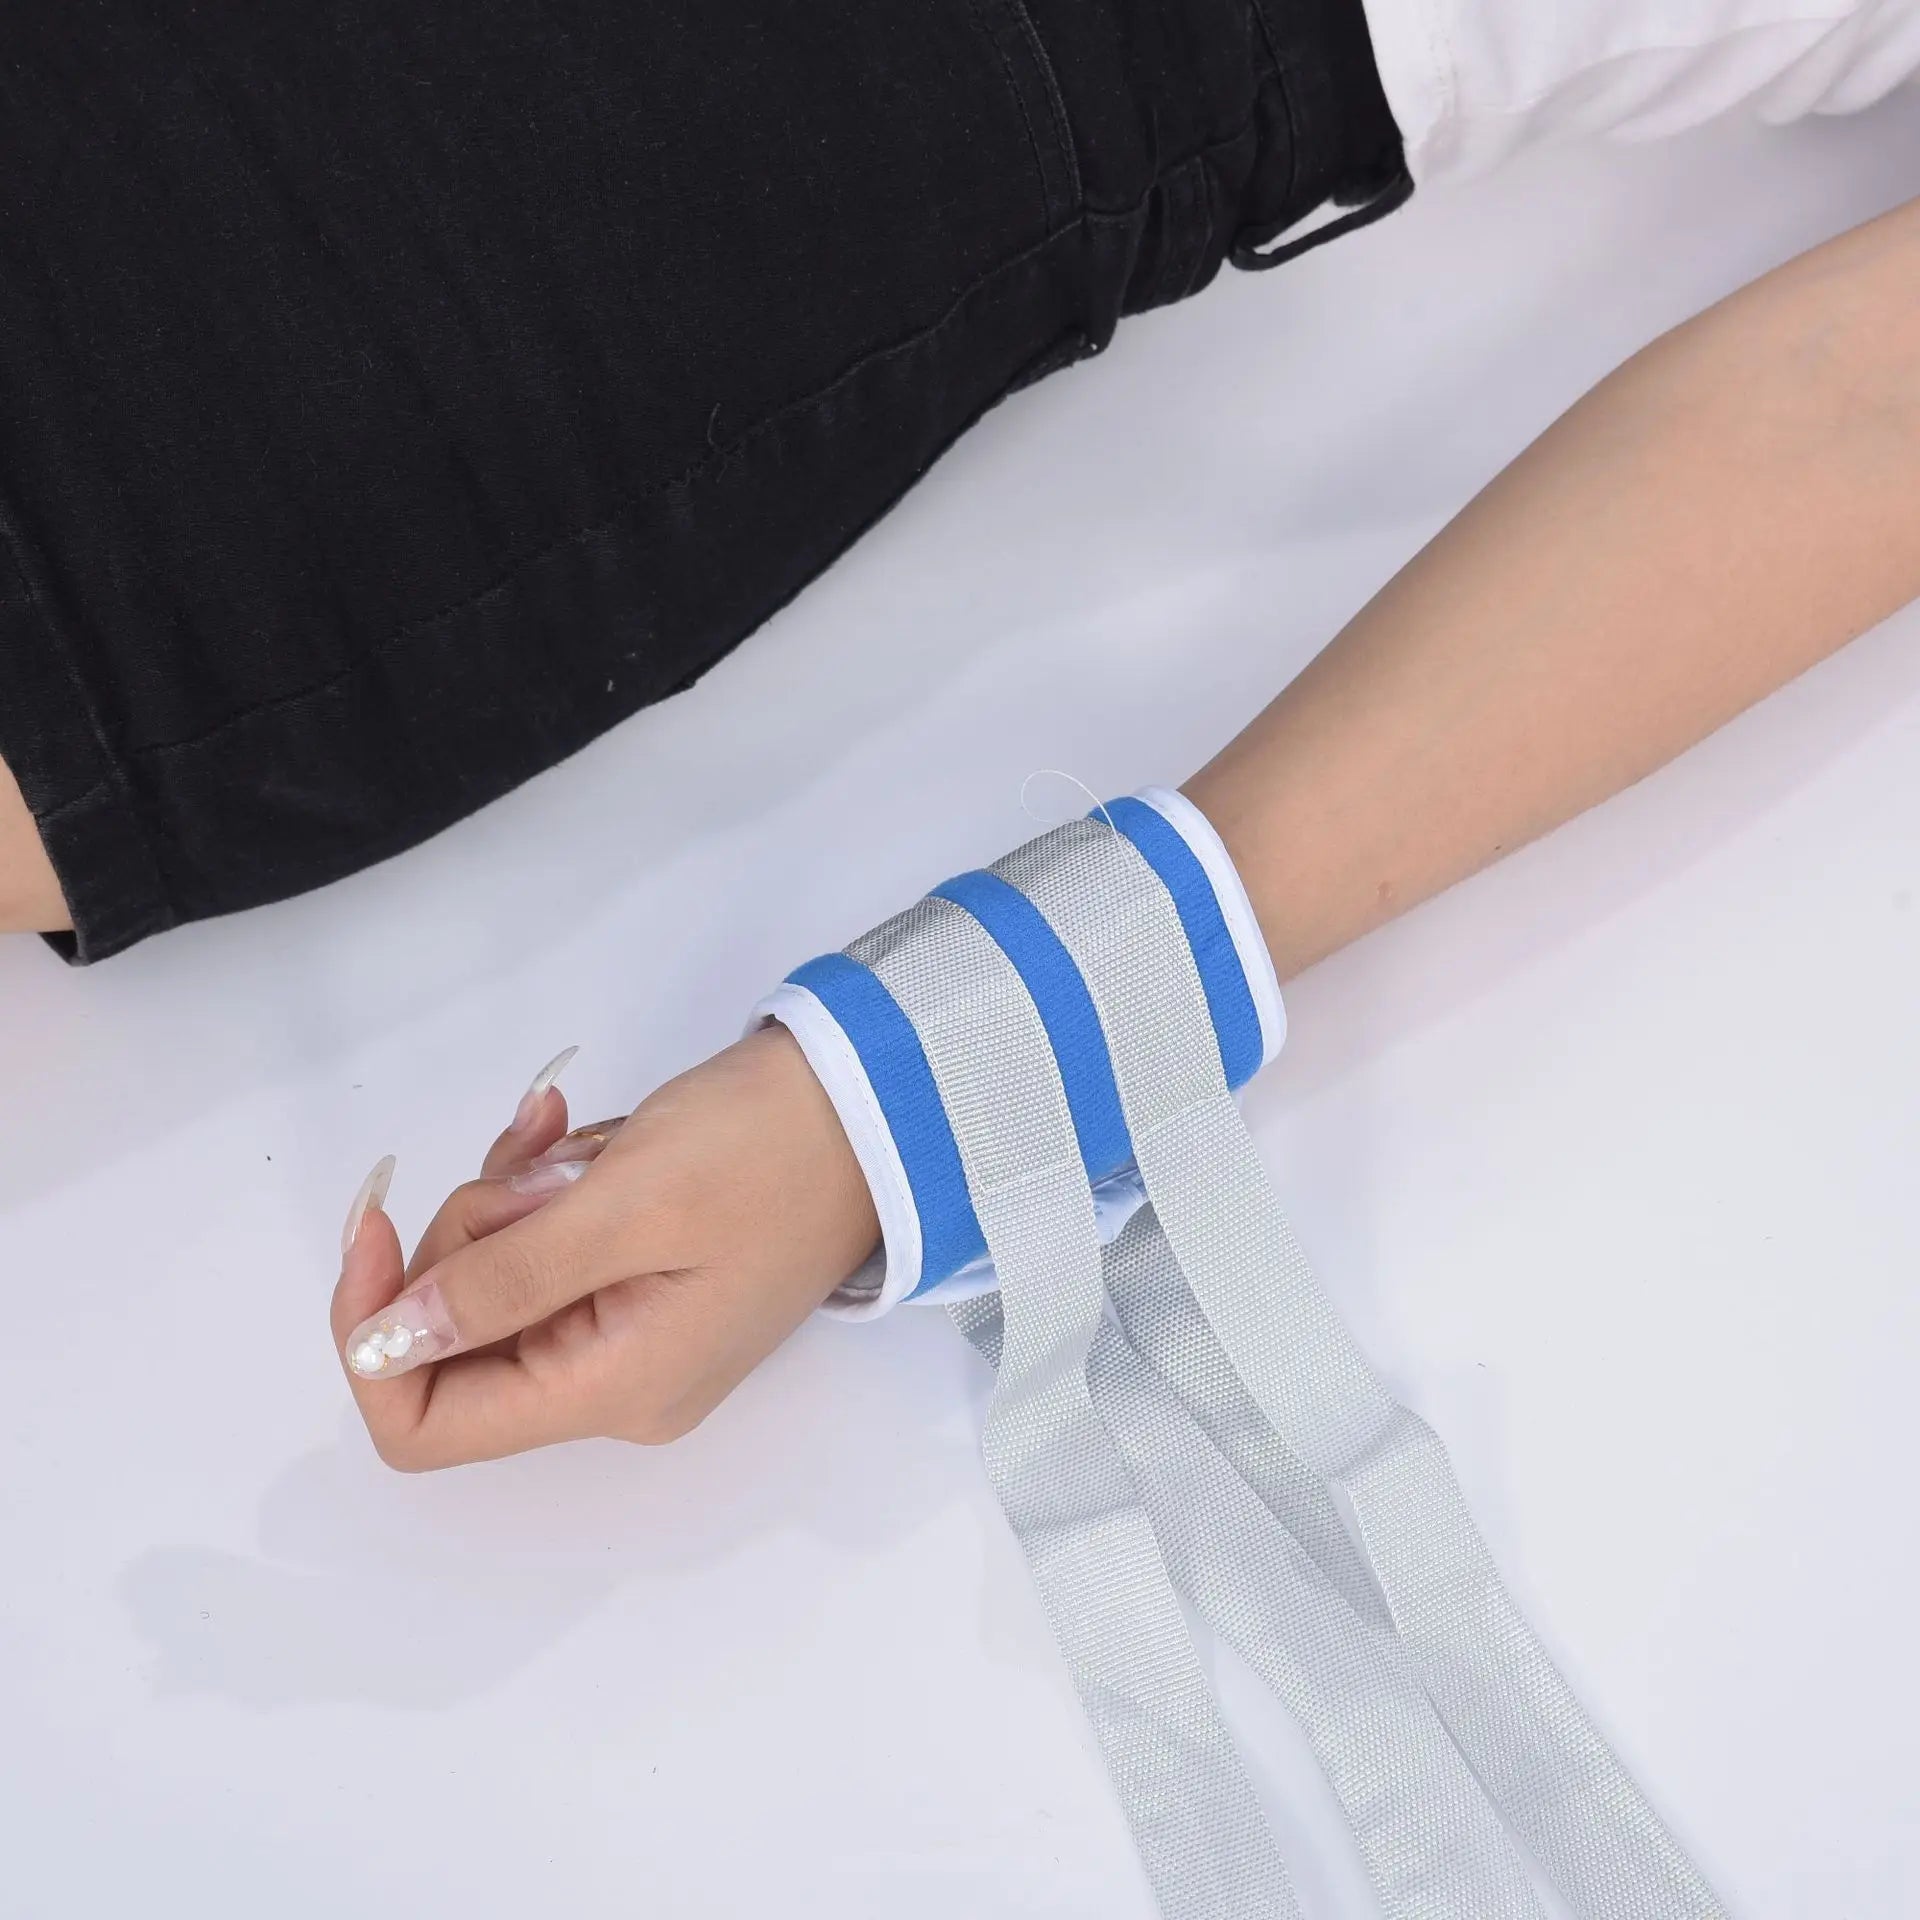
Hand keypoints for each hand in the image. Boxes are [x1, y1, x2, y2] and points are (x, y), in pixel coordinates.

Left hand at [329, 1026, 879, 1469]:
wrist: (878, 1106)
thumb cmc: (763, 1153)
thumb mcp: (622, 1206)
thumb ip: (497, 1282)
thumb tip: (379, 1346)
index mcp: (609, 1390)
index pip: (424, 1425)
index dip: (371, 1333)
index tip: (374, 1223)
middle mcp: (612, 1383)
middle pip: (457, 1335)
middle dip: (473, 1231)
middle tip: (543, 1168)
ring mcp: (629, 1330)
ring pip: (495, 1274)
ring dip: (515, 1194)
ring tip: (585, 1143)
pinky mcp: (643, 1277)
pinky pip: (544, 1244)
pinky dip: (543, 1185)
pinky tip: (575, 1130)